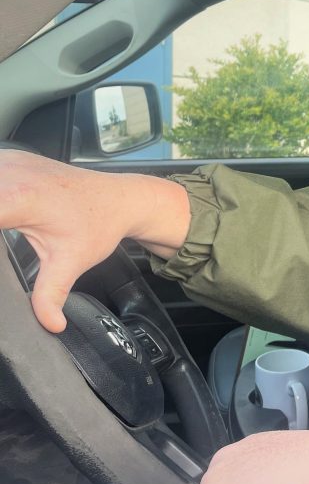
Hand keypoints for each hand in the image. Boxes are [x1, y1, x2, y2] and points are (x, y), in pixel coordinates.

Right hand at [0, 149, 188, 331]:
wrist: (121, 197)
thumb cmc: (98, 225)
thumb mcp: (71, 262)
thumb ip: (50, 294)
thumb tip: (50, 325)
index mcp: (19, 198)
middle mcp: (9, 172)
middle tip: (4, 240)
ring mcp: (7, 161)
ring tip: (6, 233)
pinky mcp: (7, 158)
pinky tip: (3, 221)